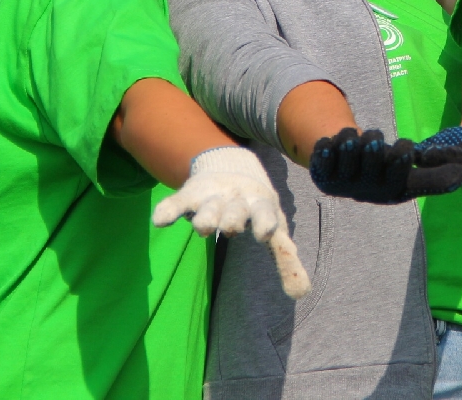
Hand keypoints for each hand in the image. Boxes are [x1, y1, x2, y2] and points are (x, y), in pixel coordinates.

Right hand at [153, 146, 310, 297]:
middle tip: (231, 228)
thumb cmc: (258, 209)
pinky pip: (179, 203)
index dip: (265, 223)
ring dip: (207, 219)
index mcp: (262, 206)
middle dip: (233, 220)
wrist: (233, 168)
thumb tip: (301, 294)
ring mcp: (214, 197)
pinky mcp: (192, 194)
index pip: (265, 214)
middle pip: (234, 213)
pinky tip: (160, 221)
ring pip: (209, 209)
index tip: (264, 234)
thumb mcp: (274, 227)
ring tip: (204, 229)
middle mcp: (237, 200)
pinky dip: (169, 210)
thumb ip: (286, 260)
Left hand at [309, 127, 461, 203]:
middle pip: (370, 161)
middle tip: (374, 136)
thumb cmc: (385, 172)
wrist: (346, 177)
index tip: (404, 145)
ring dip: (350, 140)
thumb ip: (433, 176)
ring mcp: (343, 183)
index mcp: (390, 191)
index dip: (399, 157)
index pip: (396, 176)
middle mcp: (366, 191)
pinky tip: (331, 141)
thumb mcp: (409, 177)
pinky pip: (323, 156)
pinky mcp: (323, 175)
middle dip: (372, 145)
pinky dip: (327, 146)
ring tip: (353, 135)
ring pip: (346, 155)